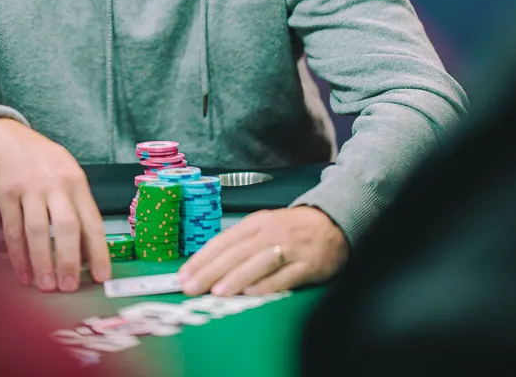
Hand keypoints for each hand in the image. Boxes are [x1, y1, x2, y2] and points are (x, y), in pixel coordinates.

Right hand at [0, 118, 109, 291]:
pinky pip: (13, 229)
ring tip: (46, 286)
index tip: (102, 276)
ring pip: (37, 230)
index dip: (99, 251)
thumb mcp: (66, 173)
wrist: (3, 136)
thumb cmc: (40, 160)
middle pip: (66, 226)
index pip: (92, 220)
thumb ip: (76, 206)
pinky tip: (23, 273)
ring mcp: (29, 188)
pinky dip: (18, 255)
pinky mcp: (5, 193)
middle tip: (69, 286)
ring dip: (42, 261)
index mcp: (76, 181)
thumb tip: (87, 251)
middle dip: (69, 260)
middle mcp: (55, 184)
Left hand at [178, 206, 348, 295]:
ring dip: (236, 277)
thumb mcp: (262, 227)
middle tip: (191, 287)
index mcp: (254, 224)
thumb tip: (207, 264)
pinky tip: (252, 293)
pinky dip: (268, 284)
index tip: (183, 275)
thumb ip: (239, 244)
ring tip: (217, 291)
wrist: (333, 223)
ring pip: (258, 263)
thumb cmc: (290, 229)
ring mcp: (289, 248)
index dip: (202, 259)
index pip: (222, 242)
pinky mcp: (308, 264)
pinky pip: (285, 275)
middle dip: (210, 271)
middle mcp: (269, 233)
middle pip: (235, 253)